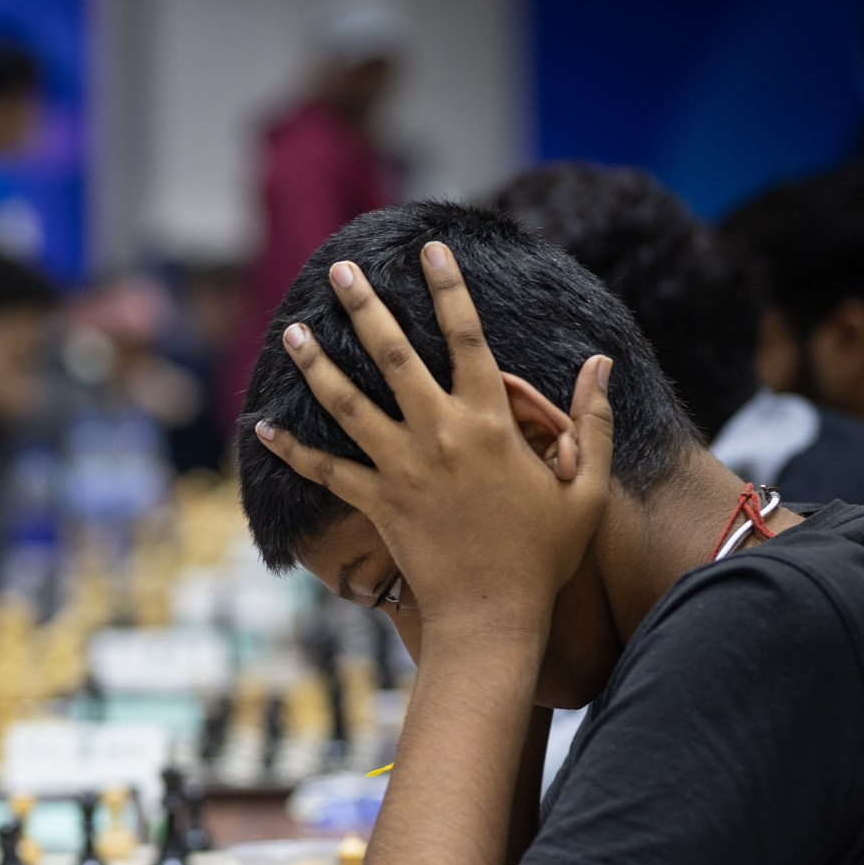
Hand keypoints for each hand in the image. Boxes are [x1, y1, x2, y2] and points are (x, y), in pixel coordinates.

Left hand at [254, 242, 613, 639]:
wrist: (493, 614)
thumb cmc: (544, 554)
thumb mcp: (585, 487)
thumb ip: (591, 422)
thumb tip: (603, 365)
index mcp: (491, 421)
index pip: (469, 337)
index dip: (448, 288)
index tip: (431, 250)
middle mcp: (439, 434)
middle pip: (393, 355)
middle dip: (364, 307)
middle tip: (340, 270)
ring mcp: (402, 467)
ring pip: (347, 403)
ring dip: (316, 365)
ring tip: (292, 330)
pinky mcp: (376, 502)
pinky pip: (325, 469)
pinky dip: (292, 450)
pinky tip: (261, 428)